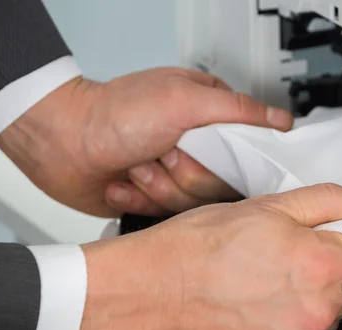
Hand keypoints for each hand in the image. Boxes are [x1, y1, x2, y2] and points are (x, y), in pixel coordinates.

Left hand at [0, 68, 293, 217]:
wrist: (61, 142)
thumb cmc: (113, 114)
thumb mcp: (183, 99)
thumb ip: (236, 110)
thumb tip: (280, 120)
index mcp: (209, 122)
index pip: (246, 157)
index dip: (228, 166)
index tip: (208, 161)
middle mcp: (195, 151)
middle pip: (217, 187)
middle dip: (184, 175)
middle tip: (161, 153)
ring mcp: (173, 176)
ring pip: (190, 207)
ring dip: (157, 186)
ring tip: (137, 164)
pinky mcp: (153, 199)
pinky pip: (163, 217)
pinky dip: (139, 199)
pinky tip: (124, 181)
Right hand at [74, 183, 341, 329]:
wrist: (148, 292)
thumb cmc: (196, 249)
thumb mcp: (267, 207)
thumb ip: (329, 201)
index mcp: (319, 264)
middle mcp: (313, 311)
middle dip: (329, 272)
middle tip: (286, 260)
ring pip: (324, 320)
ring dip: (306, 304)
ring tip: (263, 286)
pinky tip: (252, 313)